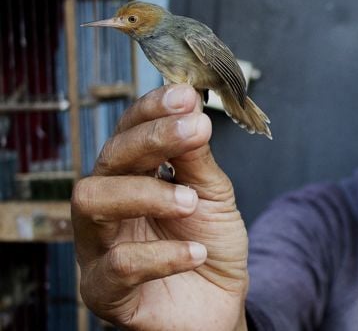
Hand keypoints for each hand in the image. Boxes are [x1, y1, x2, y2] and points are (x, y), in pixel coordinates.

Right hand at [71, 84, 247, 329]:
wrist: (221, 303)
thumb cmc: (211, 245)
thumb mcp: (213, 195)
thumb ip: (197, 158)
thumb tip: (190, 109)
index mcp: (132, 178)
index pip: (128, 132)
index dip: (151, 109)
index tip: (185, 96)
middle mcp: (109, 207)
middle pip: (106, 160)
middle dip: (150, 139)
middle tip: (193, 132)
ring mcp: (100, 248)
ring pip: (94, 202)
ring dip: (148, 193)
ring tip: (191, 203)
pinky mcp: (105, 292)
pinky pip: (116, 266)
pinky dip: (161, 255)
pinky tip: (196, 253)